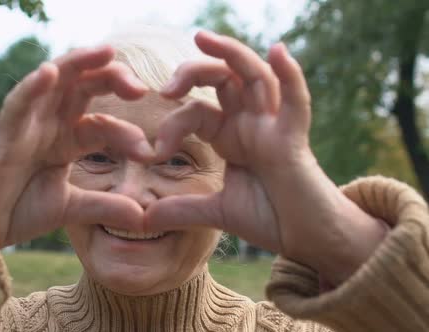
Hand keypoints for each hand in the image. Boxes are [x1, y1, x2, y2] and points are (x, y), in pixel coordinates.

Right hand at [0, 46, 154, 269]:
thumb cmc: (19, 209)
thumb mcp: (70, 207)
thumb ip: (104, 207)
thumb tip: (142, 217)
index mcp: (67, 138)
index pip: (104, 124)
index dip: (128, 134)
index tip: (150, 152)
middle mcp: (50, 124)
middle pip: (84, 88)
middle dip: (112, 79)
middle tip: (139, 87)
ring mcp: (28, 126)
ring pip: (54, 83)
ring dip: (79, 64)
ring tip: (105, 52)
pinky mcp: (5, 136)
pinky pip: (18, 106)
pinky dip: (32, 88)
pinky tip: (49, 72)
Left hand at [146, 31, 385, 283]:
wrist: (307, 239)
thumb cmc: (270, 218)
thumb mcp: (217, 212)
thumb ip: (181, 210)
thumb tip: (143, 219)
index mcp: (230, 136)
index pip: (195, 112)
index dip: (172, 125)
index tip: (154, 153)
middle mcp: (250, 124)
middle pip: (223, 80)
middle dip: (193, 72)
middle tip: (165, 87)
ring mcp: (273, 128)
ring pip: (254, 78)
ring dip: (231, 55)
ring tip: (201, 38)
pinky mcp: (294, 141)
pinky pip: (296, 103)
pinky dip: (290, 75)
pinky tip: (277, 52)